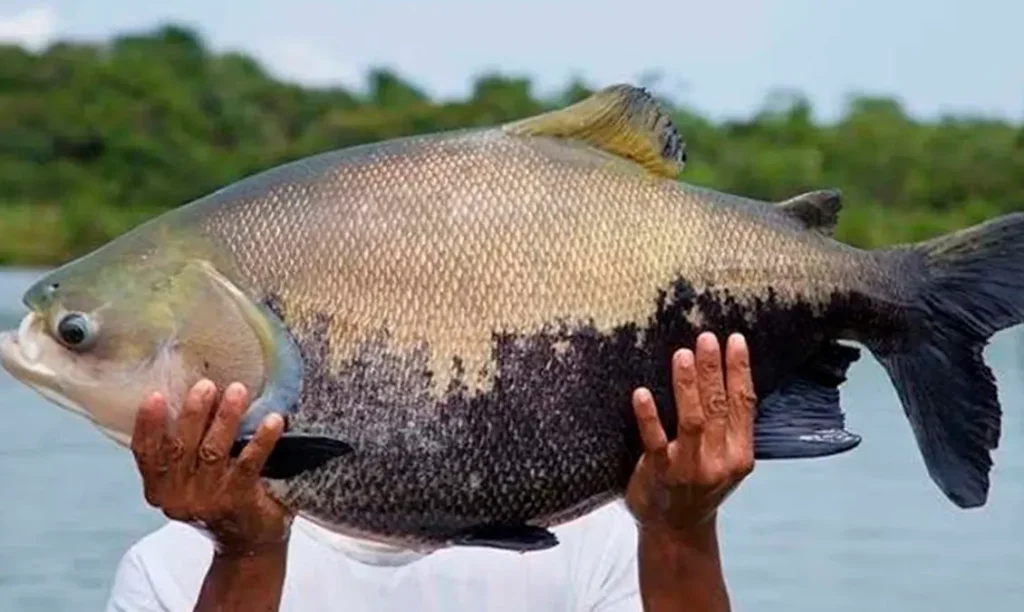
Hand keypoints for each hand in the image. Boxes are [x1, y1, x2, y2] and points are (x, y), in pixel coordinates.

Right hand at [130, 379, 293, 555]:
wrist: (248, 541)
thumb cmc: (219, 496)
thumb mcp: (191, 476)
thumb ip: (184, 446)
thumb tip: (195, 391)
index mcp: (159, 488)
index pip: (145, 454)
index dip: (147, 424)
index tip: (155, 395)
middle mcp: (178, 498)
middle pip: (180, 448)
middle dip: (193, 413)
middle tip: (206, 385)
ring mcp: (208, 501)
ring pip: (213, 452)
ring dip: (226, 418)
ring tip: (238, 391)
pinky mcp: (238, 501)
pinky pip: (249, 464)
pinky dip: (261, 440)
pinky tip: (274, 420)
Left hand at [625, 332, 755, 537]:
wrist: (676, 530)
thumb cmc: (698, 485)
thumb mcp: (725, 459)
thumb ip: (728, 426)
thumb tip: (725, 373)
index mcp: (740, 454)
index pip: (744, 404)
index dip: (740, 371)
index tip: (735, 340)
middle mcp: (719, 461)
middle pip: (719, 407)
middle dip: (713, 370)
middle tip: (706, 337)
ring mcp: (690, 468)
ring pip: (693, 421)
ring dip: (688, 386)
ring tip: (682, 355)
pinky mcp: (660, 474)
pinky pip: (654, 441)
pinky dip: (649, 416)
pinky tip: (642, 393)